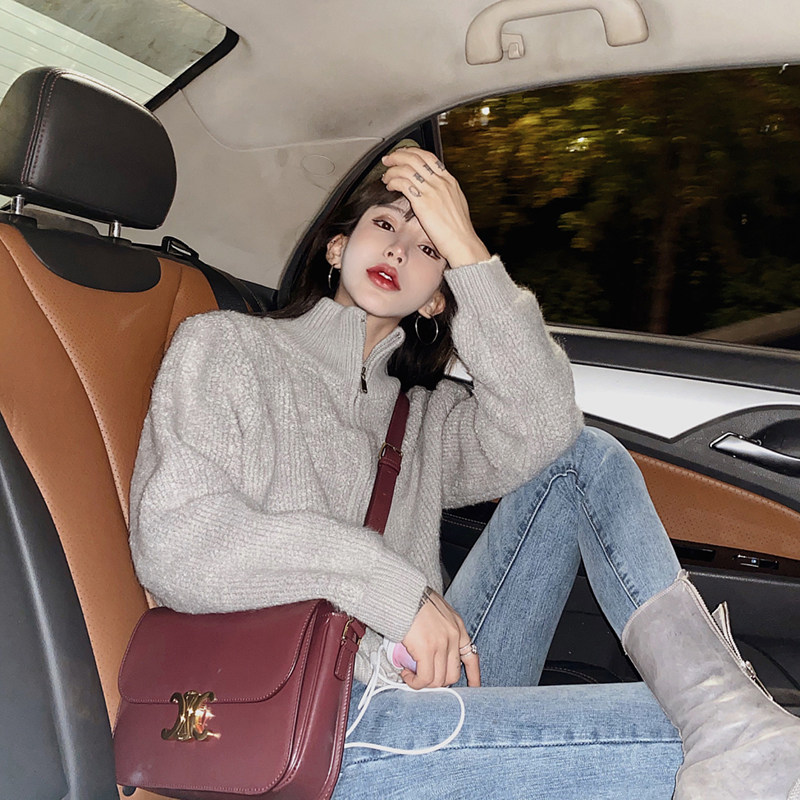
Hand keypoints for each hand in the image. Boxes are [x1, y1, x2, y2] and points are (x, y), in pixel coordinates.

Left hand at [380, 147, 490, 268]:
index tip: (403, 154)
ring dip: (392, 170)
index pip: (428, 157)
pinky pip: (402, 183)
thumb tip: (434, 190)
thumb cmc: (459, 229)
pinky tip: (390, 186)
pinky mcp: (422, 202)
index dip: (412, 152)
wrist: (461, 242)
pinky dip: (393, 181)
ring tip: (386, 175)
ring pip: (406, 168)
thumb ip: (444, 193)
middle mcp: (440, 182)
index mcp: (449, 181)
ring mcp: (431, 191)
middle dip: (398, 156)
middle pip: (415, 158)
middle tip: (388, 159)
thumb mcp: (455, 203)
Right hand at [400, 588, 480, 688]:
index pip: (471, 656)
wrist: (403, 591)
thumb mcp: (437, 612)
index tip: (473, 687)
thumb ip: (440, 630)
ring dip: (424, 683)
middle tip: (423, 678)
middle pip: (453, 674)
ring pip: (438, 680)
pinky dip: (415, 682)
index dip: (473, 676)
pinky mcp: (427, 649)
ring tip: (410, 675)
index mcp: (458, 627)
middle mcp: (453, 637)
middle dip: (439, 682)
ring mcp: (441, 644)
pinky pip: (424, 678)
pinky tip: (406, 674)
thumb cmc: (414, 599)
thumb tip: (431, 651)